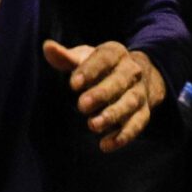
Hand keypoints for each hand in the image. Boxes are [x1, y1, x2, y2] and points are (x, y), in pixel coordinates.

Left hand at [42, 39, 164, 152]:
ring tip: (93, 125)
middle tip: (82, 105)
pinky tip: (105, 145)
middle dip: (102, 93)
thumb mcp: (84, 58)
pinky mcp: (144, 112)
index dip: (90, 70)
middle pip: (120, 81)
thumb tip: (47, 47)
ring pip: (130, 103)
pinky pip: (138, 124)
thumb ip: (65, 57)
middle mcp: (132, 71)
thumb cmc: (100, 67)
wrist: (134, 76)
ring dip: (113, 115)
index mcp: (115, 53)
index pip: (105, 58)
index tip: (73, 84)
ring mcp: (140, 92)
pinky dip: (123, 136)